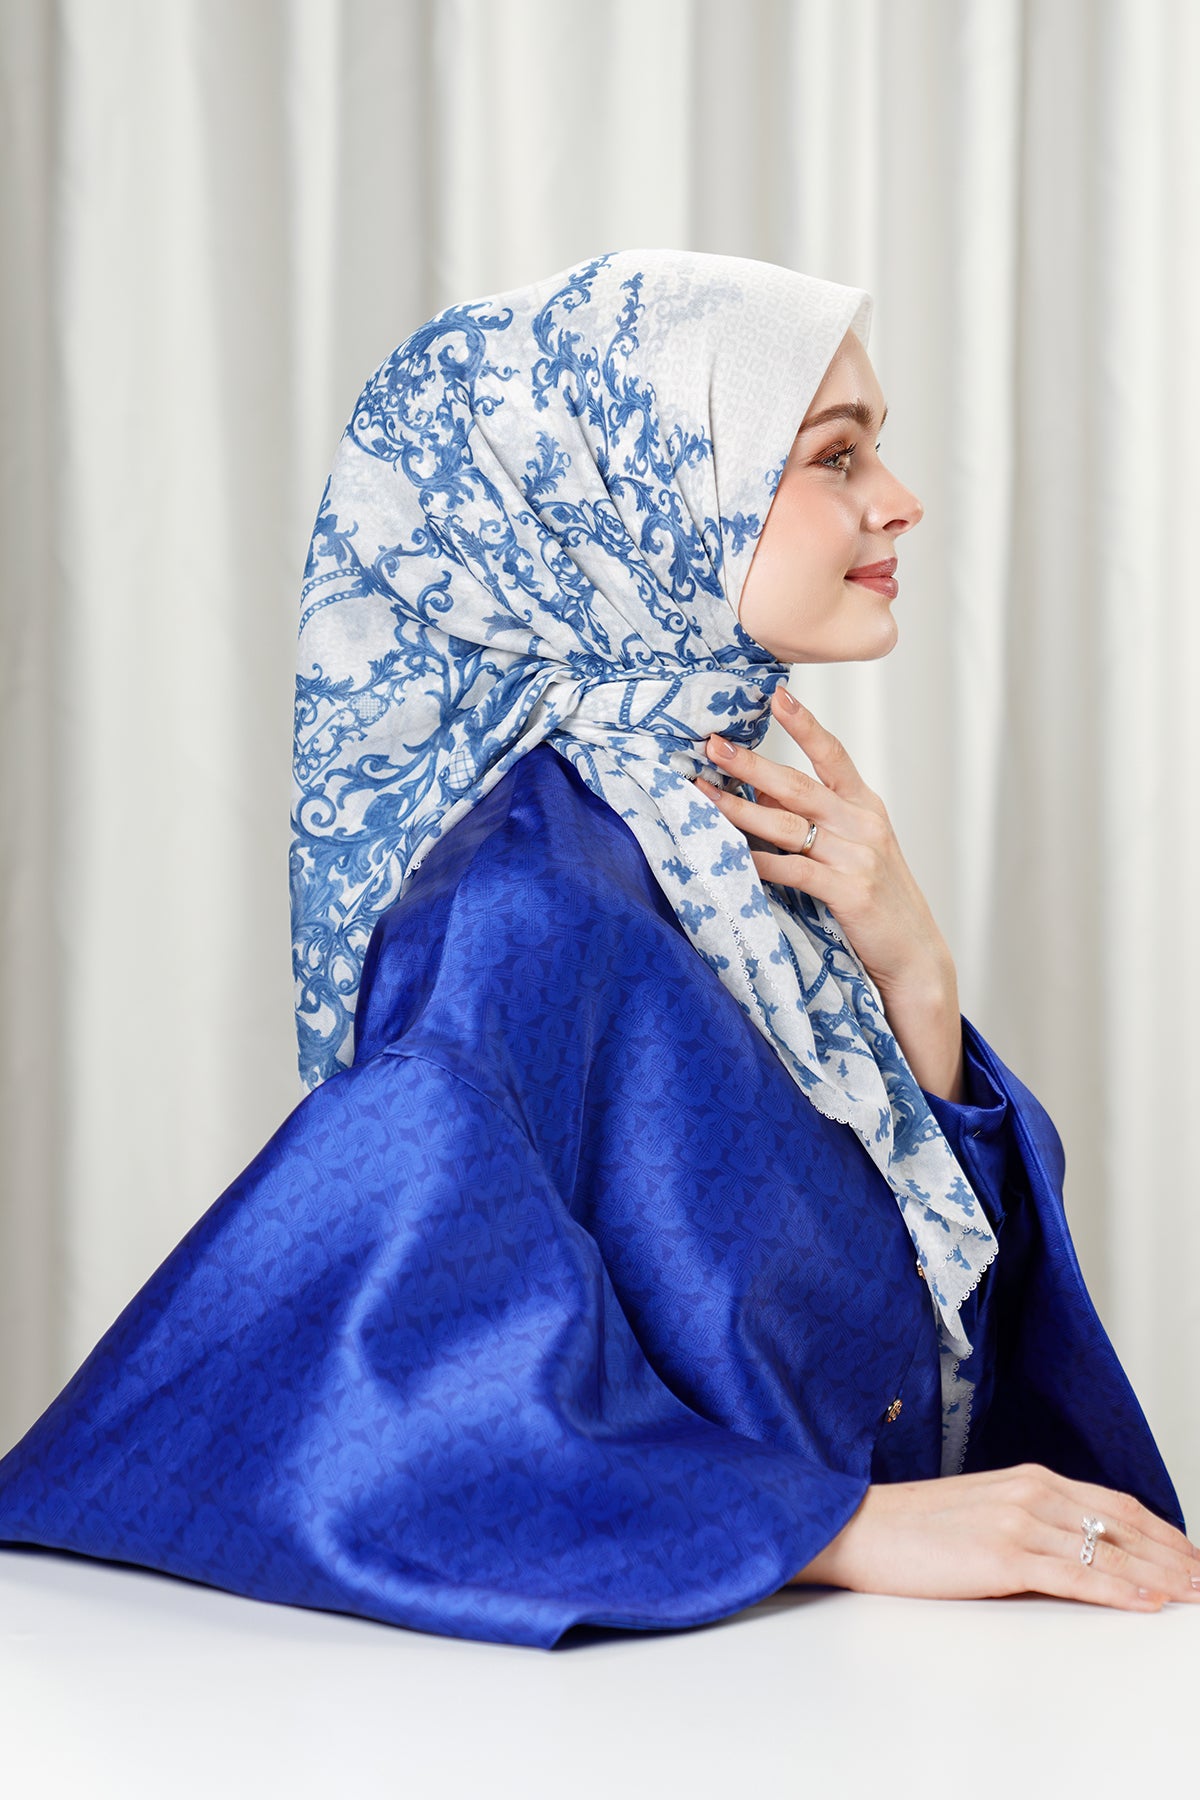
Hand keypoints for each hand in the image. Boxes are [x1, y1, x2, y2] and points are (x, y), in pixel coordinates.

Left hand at [693, 686, 951, 1004]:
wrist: (915, 955)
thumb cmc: (877, 901)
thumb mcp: (854, 849)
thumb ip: (816, 819)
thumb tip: (761, 789)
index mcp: (866, 806)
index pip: (832, 754)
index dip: (805, 724)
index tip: (777, 695)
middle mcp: (863, 824)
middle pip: (797, 785)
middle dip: (751, 763)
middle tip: (713, 745)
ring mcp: (858, 857)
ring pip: (788, 825)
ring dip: (740, 810)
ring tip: (704, 795)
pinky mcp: (849, 892)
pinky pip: (794, 871)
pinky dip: (760, 862)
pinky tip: (733, 854)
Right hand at [788, 1464, 1199, 1611]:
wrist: (857, 1527)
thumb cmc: (912, 1528)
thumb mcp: (982, 1513)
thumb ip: (1030, 1524)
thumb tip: (1076, 1557)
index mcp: (1028, 1478)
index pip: (1114, 1504)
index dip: (1160, 1531)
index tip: (1189, 1554)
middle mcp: (1031, 1491)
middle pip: (1123, 1524)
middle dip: (1173, 1553)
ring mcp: (1017, 1520)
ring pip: (1108, 1551)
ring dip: (1160, 1574)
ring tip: (1193, 1593)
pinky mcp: (1001, 1554)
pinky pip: (1075, 1577)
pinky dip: (1119, 1590)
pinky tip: (1146, 1601)